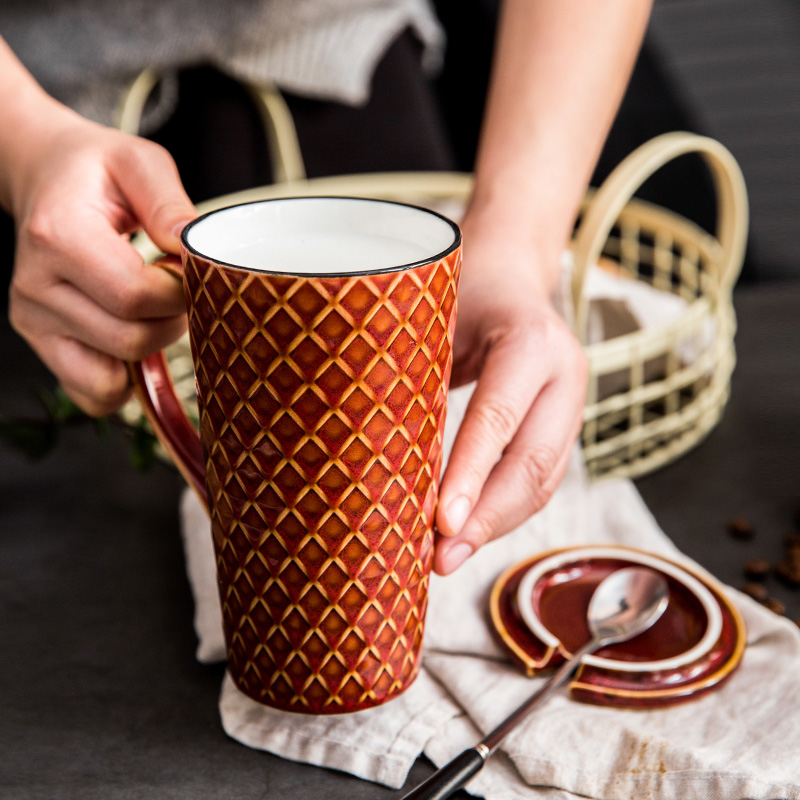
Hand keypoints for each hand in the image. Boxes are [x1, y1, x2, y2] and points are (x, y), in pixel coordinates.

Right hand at [7, 106, 194, 415]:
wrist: (45, 179)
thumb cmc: (95, 172)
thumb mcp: (138, 163)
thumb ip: (169, 202)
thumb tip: (194, 249)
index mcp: (58, 236)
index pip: (134, 296)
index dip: (178, 293)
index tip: (187, 271)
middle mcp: (37, 286)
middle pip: (130, 340)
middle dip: (172, 322)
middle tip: (175, 291)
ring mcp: (34, 321)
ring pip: (114, 377)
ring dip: (151, 350)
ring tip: (152, 310)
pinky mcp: (42, 345)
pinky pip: (94, 394)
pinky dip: (127, 379)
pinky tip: (134, 336)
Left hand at [433, 219, 586, 573]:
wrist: (508, 280)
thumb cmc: (458, 295)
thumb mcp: (434, 317)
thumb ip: (417, 373)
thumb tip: (371, 453)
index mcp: (530, 339)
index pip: (498, 415)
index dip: (470, 472)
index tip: (440, 523)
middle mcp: (564, 372)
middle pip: (533, 461)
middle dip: (486, 518)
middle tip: (442, 558)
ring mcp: (572, 403)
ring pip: (543, 481)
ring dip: (496, 525)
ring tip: (449, 558)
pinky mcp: (563, 427)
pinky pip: (541, 479)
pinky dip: (505, 512)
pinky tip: (470, 534)